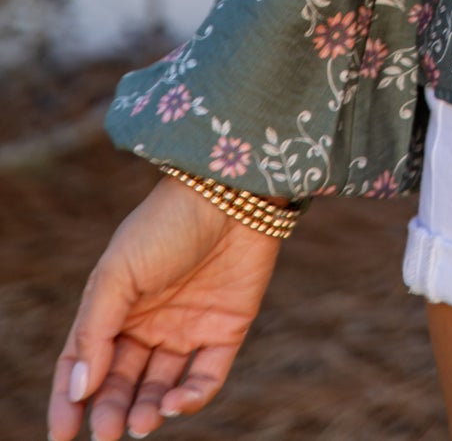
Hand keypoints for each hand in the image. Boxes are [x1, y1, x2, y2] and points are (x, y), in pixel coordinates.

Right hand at [47, 175, 283, 440]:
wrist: (231, 193)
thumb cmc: (165, 224)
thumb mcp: (117, 273)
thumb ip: (95, 330)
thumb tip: (79, 388)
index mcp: (116, 307)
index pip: (85, 362)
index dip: (70, 399)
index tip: (62, 434)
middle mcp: (149, 323)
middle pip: (121, 381)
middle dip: (110, 410)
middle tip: (106, 434)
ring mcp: (188, 328)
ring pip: (160, 387)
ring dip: (147, 410)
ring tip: (139, 424)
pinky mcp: (225, 331)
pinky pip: (206, 377)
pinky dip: (191, 398)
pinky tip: (174, 404)